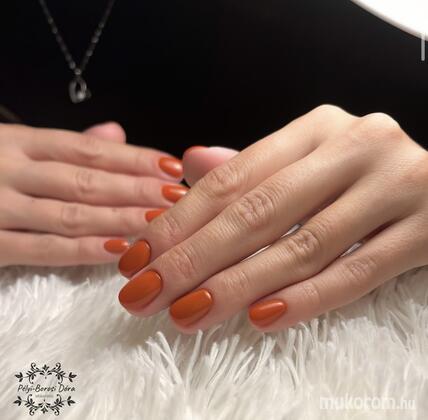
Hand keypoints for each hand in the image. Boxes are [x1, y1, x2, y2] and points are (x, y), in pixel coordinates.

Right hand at [0, 122, 187, 266]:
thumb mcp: (15, 143)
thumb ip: (64, 144)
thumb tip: (115, 134)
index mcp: (21, 143)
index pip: (90, 149)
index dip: (135, 158)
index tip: (173, 167)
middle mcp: (11, 170)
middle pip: (88, 180)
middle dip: (138, 190)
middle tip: (179, 198)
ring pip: (71, 214)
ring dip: (121, 219)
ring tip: (161, 222)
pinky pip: (41, 249)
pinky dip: (82, 251)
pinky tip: (120, 249)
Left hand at [117, 105, 427, 332]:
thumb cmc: (361, 175)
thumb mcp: (306, 159)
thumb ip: (252, 167)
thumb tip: (191, 165)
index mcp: (316, 128)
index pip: (232, 179)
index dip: (178, 221)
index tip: (137, 258)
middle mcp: (355, 146)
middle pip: (258, 212)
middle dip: (193, 258)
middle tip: (146, 294)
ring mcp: (395, 185)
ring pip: (301, 246)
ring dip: (238, 286)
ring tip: (188, 313)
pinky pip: (356, 272)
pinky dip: (306, 299)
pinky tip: (260, 318)